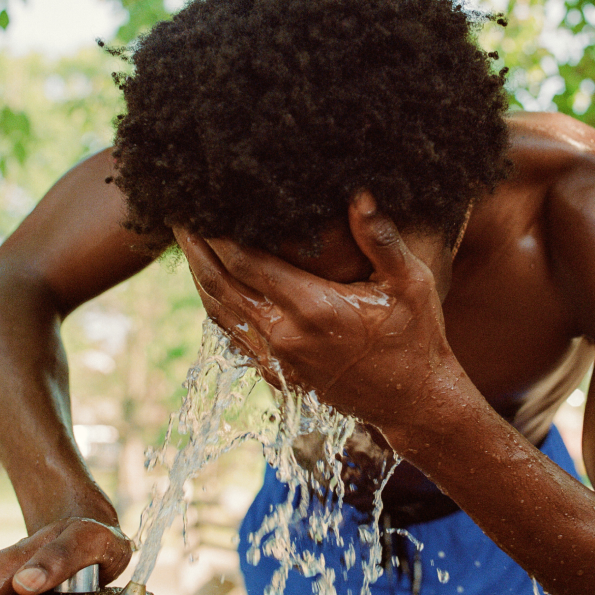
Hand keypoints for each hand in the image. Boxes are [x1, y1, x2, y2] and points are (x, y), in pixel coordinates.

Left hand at [174, 192, 466, 433]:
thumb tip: (359, 193)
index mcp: (312, 309)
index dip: (217, 231)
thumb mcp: (410, 283)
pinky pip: (232, 335)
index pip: (245, 262)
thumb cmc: (417, 337)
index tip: (201, 200)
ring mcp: (277, 359)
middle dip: (195, 246)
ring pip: (219, 311)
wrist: (413, 401)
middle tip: (178, 211)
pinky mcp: (277, 374)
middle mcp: (285, 336)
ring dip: (198, 274)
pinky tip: (210, 283)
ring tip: (186, 240)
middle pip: (219, 284)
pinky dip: (214, 305)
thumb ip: (381, 238)